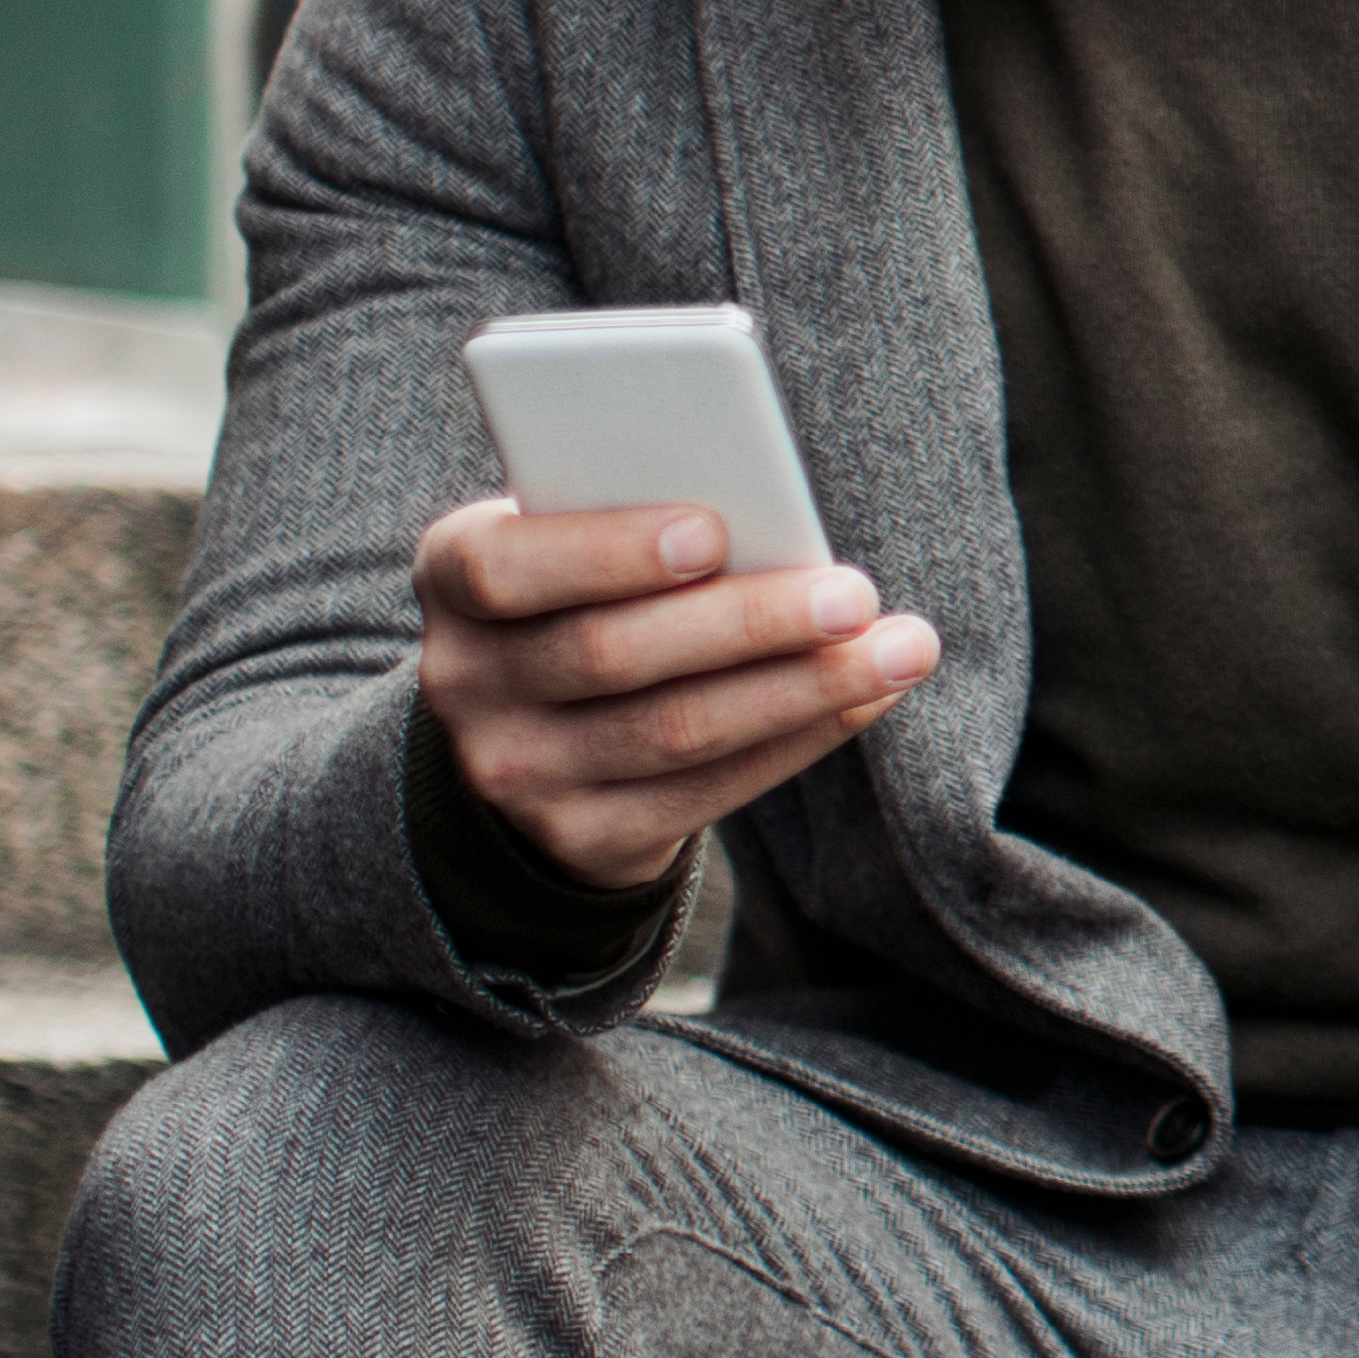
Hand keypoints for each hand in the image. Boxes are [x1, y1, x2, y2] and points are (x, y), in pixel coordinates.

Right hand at [416, 496, 938, 896]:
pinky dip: (801, 737)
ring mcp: (517, 773)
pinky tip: (870, 695)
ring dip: (803, 686)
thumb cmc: (586, 593)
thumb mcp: (577, 543)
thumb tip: (778, 522)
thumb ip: (639, 520)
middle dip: (747, 621)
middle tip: (853, 594)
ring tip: (902, 646)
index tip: (713, 530)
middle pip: (612, 654)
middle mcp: (466, 682)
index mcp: (456, 576)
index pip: (506, 567)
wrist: (532, 735)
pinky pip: (707, 792)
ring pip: (675, 730)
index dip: (607, 552)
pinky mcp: (584, 837)